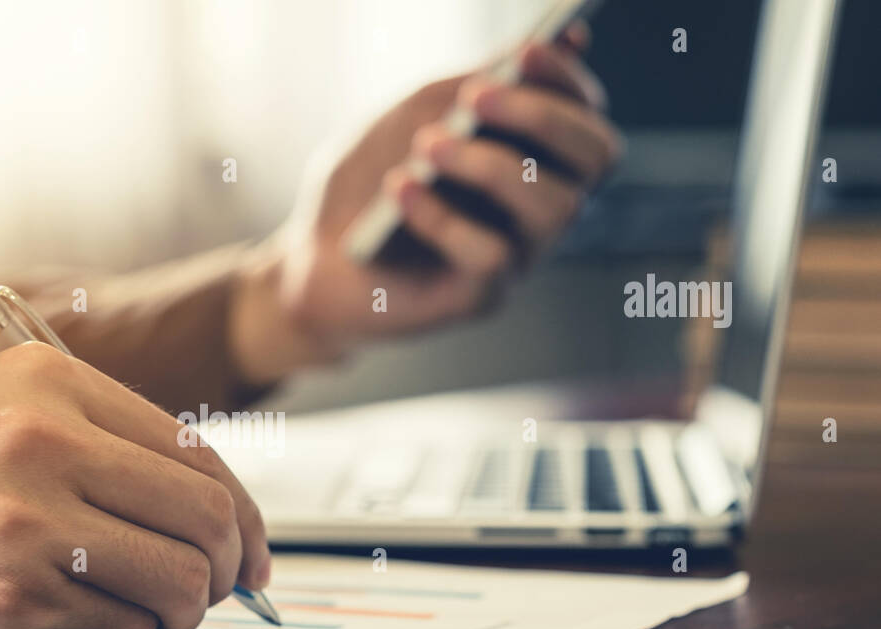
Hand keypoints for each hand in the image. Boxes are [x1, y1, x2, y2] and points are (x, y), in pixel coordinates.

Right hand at [0, 344, 270, 628]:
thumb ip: (92, 438)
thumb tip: (205, 502)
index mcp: (47, 378)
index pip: (198, 452)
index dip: (245, 512)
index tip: (252, 551)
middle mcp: (44, 438)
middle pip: (208, 515)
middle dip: (231, 567)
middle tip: (217, 592)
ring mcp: (26, 521)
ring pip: (179, 580)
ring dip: (184, 611)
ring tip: (154, 614)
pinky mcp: (5, 598)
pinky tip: (88, 624)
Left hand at [230, 27, 621, 384]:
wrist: (312, 260)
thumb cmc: (365, 186)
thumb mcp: (408, 120)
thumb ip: (465, 89)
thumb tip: (528, 51)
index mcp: (534, 157)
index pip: (586, 114)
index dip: (566, 80)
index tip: (526, 51)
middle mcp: (540, 206)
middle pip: (596, 157)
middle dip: (542, 116)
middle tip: (477, 96)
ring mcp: (519, 254)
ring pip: (554, 207)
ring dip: (491, 166)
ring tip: (429, 144)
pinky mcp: (482, 296)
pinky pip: (491, 254)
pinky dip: (443, 215)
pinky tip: (400, 188)